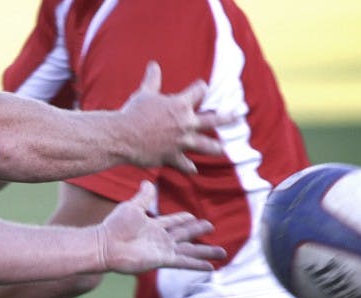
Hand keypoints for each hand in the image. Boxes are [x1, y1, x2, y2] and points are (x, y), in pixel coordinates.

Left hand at [96, 181, 226, 273]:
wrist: (106, 245)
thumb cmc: (115, 226)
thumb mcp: (132, 206)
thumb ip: (143, 196)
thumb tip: (147, 181)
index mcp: (154, 226)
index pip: (174, 221)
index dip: (184, 219)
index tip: (193, 217)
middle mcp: (160, 239)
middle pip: (185, 235)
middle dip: (198, 232)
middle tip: (211, 227)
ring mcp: (162, 250)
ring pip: (189, 250)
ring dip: (205, 252)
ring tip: (223, 253)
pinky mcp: (162, 260)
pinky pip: (184, 262)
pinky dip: (197, 264)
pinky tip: (210, 267)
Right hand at [118, 61, 233, 172]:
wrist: (122, 137)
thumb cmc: (132, 113)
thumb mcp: (144, 94)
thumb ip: (152, 80)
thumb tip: (153, 64)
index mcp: (180, 104)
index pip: (200, 91)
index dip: (200, 88)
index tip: (200, 89)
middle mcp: (185, 123)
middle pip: (213, 119)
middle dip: (228, 117)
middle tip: (239, 115)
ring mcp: (180, 142)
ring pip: (205, 146)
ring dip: (215, 148)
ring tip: (222, 149)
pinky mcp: (171, 157)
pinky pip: (185, 164)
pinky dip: (189, 168)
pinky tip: (194, 170)